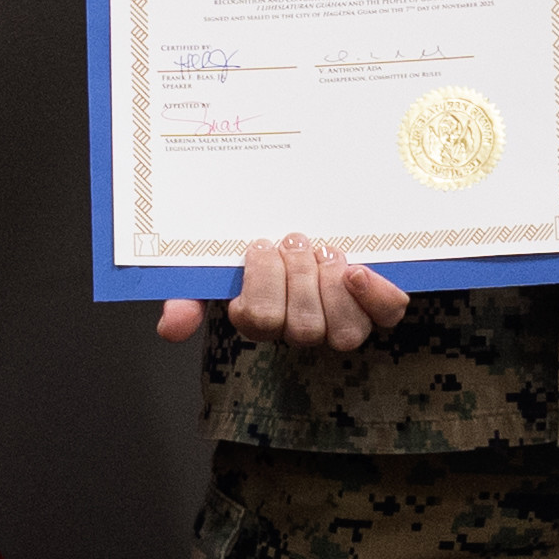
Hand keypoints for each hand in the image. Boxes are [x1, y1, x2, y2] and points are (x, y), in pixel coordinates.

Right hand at [165, 234, 404, 354]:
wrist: (305, 227)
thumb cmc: (258, 252)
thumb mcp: (216, 268)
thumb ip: (189, 294)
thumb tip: (170, 326)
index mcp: (260, 320)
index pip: (260, 320)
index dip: (263, 282)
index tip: (261, 244)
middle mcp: (302, 329)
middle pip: (303, 328)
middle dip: (298, 276)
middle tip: (293, 241)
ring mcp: (342, 321)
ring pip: (345, 331)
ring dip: (332, 285)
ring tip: (324, 251)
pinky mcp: (378, 306)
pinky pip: (387, 314)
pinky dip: (376, 293)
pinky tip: (358, 270)